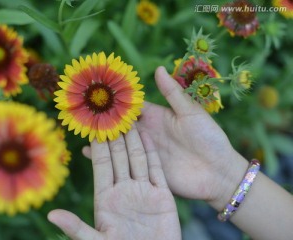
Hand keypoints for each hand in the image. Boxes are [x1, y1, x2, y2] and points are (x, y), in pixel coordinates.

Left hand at [48, 124, 180, 239]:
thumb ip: (76, 228)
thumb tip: (51, 215)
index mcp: (105, 198)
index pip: (100, 165)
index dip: (97, 145)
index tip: (92, 125)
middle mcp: (123, 190)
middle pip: (118, 157)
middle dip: (114, 135)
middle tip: (110, 112)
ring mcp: (143, 191)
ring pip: (137, 159)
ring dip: (133, 139)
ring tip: (129, 118)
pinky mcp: (163, 196)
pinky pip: (157, 170)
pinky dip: (152, 153)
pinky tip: (148, 137)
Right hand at [83, 66, 247, 204]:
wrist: (219, 172)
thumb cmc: (209, 138)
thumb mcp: (192, 112)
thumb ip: (173, 93)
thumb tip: (158, 68)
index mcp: (156, 117)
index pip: (130, 106)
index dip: (115, 99)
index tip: (97, 91)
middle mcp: (145, 133)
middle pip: (119, 124)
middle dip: (102, 118)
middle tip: (80, 111)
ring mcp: (143, 152)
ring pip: (116, 143)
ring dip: (100, 137)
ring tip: (80, 130)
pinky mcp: (143, 169)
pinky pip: (121, 162)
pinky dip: (104, 158)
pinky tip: (88, 153)